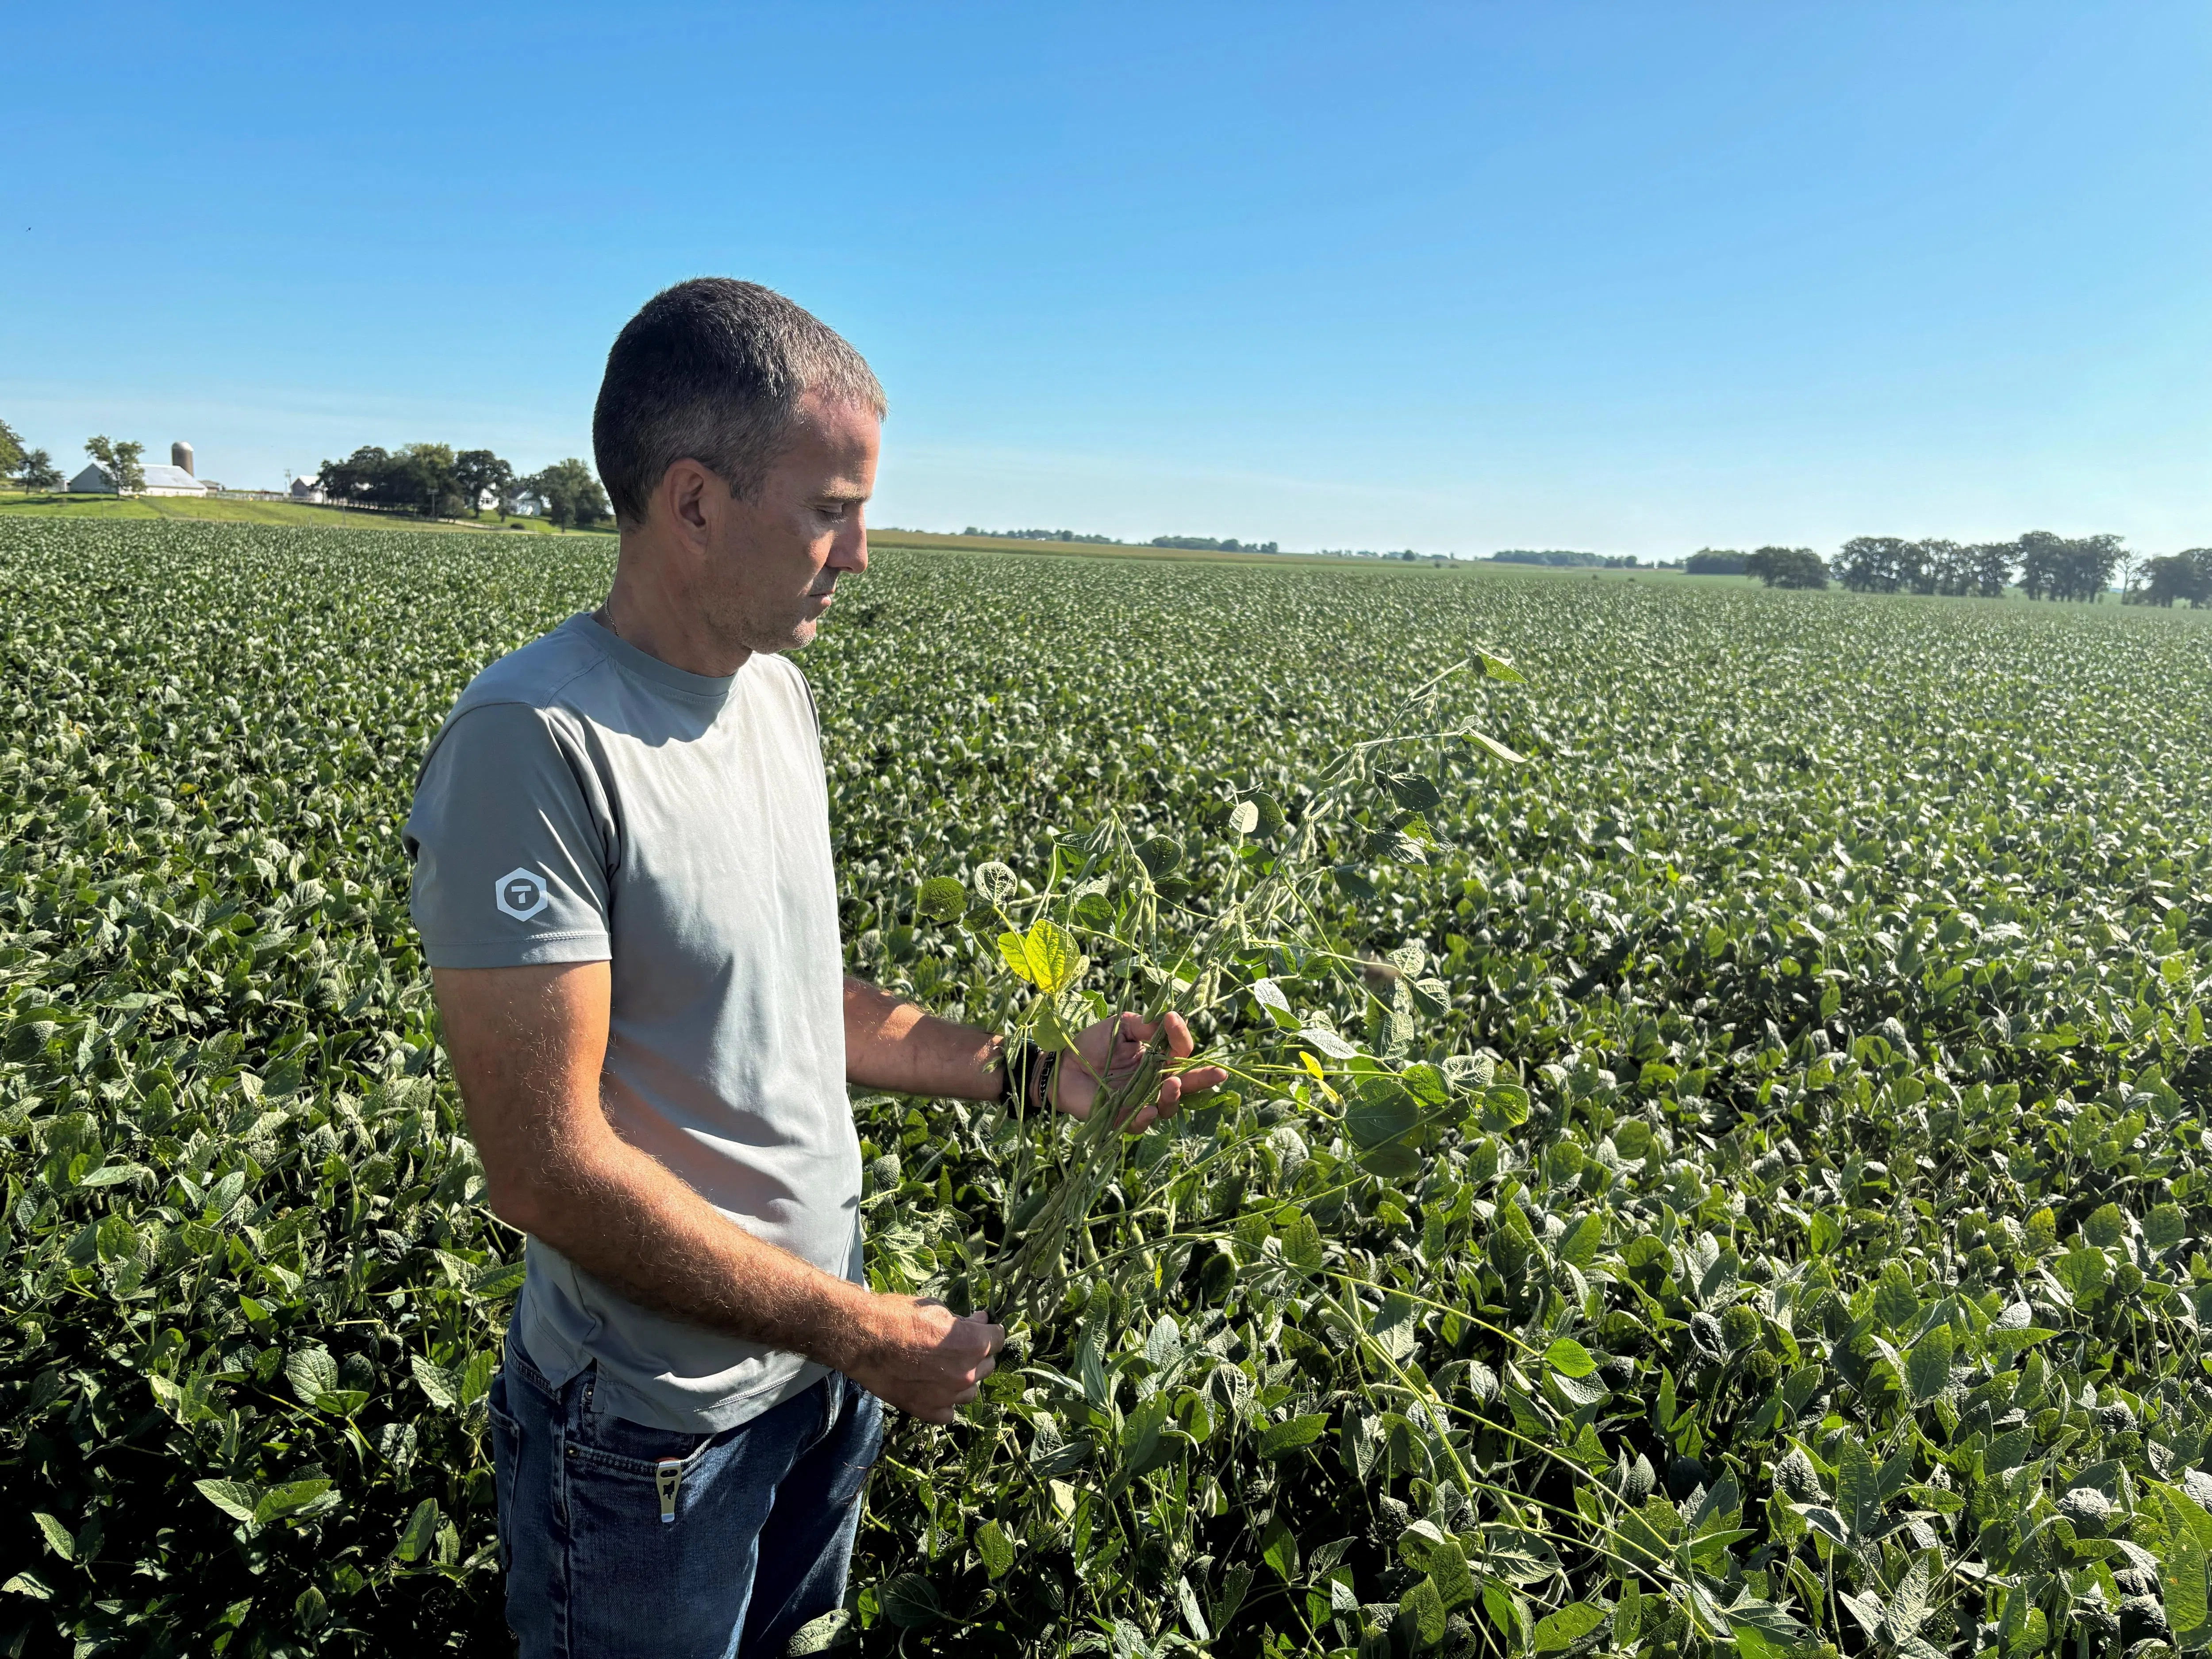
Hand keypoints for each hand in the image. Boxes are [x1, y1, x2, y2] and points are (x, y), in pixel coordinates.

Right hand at [843, 1294, 1002, 1423]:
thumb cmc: (898, 1317)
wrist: (864, 1339)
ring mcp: (948, 1396)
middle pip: (987, 1366)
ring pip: (970, 1392)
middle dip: (978, 1355)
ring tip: (945, 1369)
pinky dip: (944, 1402)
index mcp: (973, 1343)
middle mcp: (967, 1373)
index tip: (981, 1328)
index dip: (989, 1332)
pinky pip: (948, 1412)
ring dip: (963, 1380)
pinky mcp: (928, 1411)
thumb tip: (980, 1320)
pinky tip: (933, 1389)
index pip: (998, 1339)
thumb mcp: (936, 1309)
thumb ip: (962, 1321)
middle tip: (960, 1347)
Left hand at [1053, 1010, 1228, 1131]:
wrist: (1061, 1064)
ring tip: (1172, 1083)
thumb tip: (1169, 1019)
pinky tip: (1149, 1109)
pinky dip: (1146, 1118)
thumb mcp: (1119, 1026)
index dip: (1181, 1036)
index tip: (1173, 1019)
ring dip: (1174, 1095)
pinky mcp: (1121, 1119)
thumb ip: (1144, 1025)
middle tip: (1219, 1073)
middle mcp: (1153, 1082)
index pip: (1179, 1051)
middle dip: (1203, 1078)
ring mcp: (1139, 1102)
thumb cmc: (1091, 1043)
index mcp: (1156, 1058)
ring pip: (1167, 1105)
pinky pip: (1139, 1123)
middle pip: (1185, 1083)